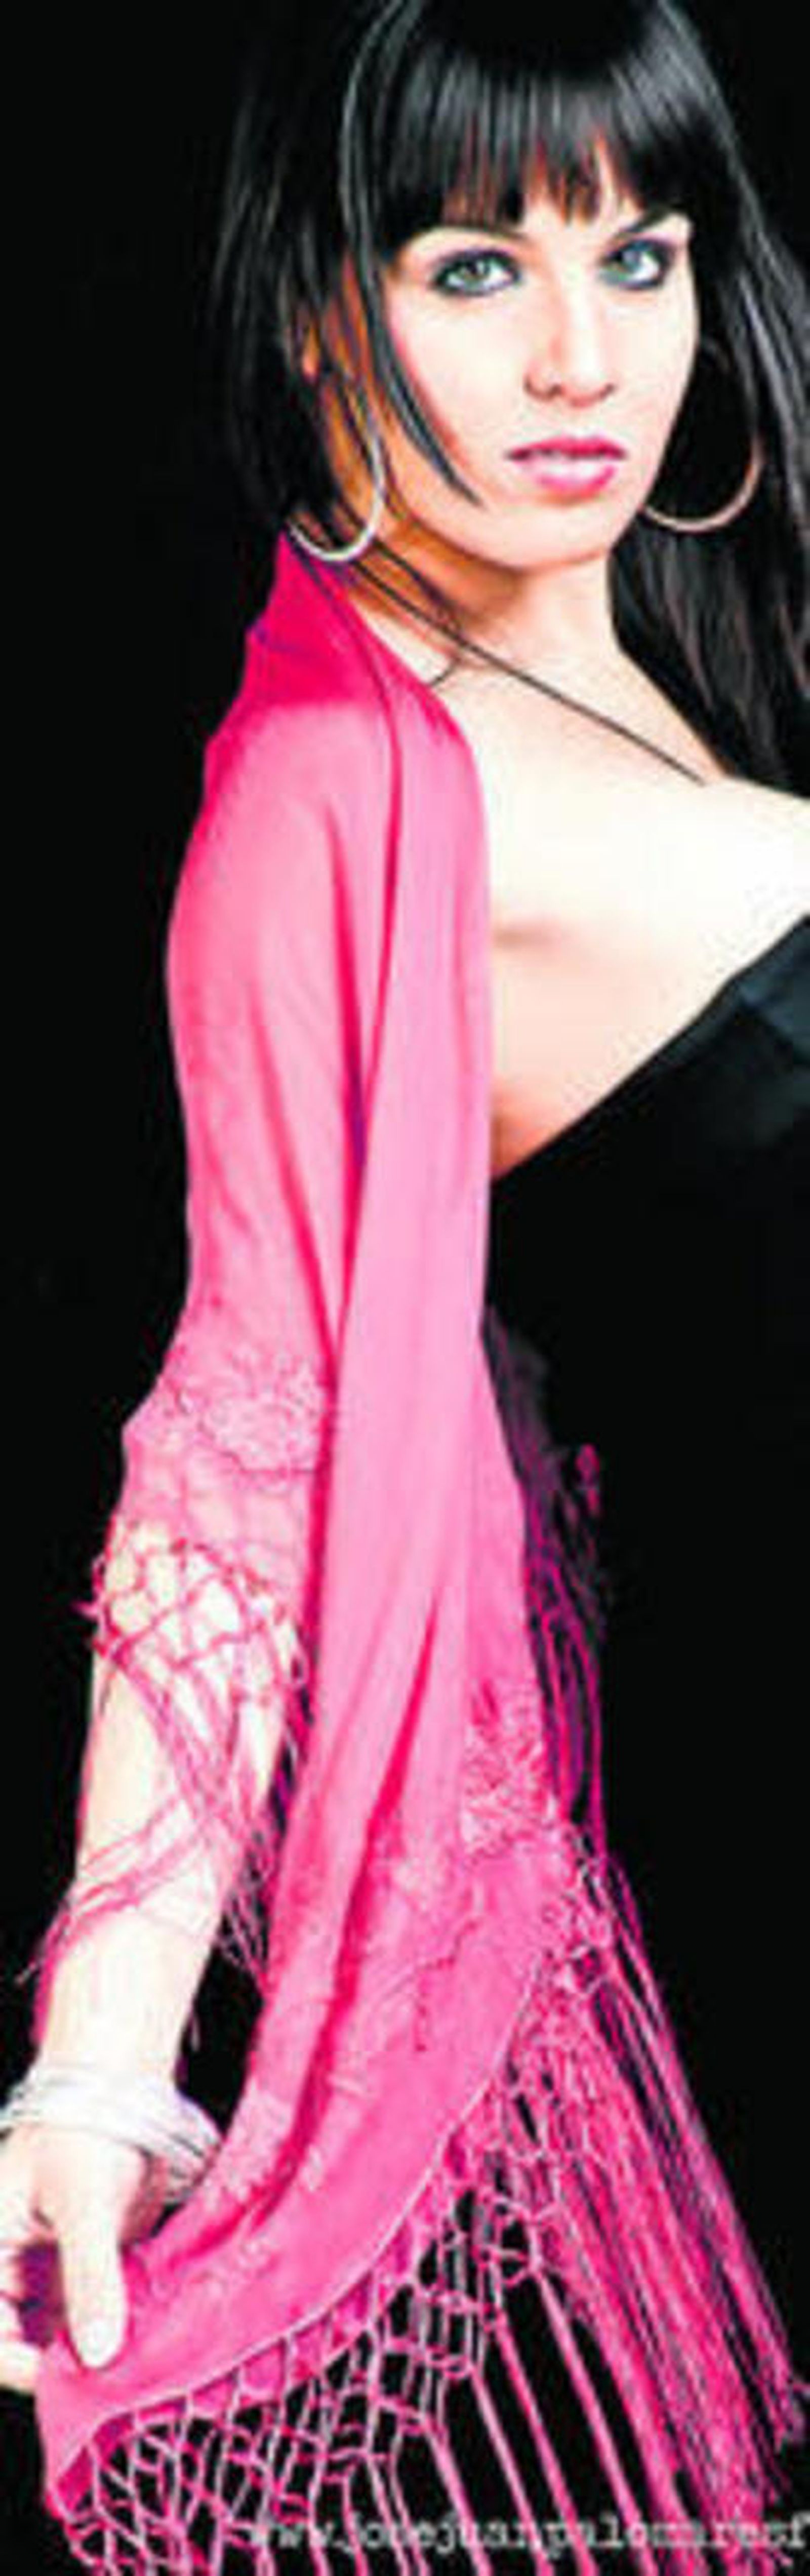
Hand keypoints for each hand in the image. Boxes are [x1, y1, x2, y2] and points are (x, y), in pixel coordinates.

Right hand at [0, 2123, 165, 2393]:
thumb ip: (89, 2279)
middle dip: (60, 2365)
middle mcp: (13, 2267)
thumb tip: (98, 2353)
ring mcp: (52, 2270)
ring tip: (131, 2365)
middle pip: (22, 2343)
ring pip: (61, 2336)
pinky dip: (116, 2330)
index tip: (61, 2379)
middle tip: (106, 2381)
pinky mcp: (90, 2268)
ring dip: (92, 2352)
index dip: (17, 2364)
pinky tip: (144, 2337)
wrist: (124, 2088)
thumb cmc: (85, 2126)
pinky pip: (96, 2314)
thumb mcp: (83, 2203)